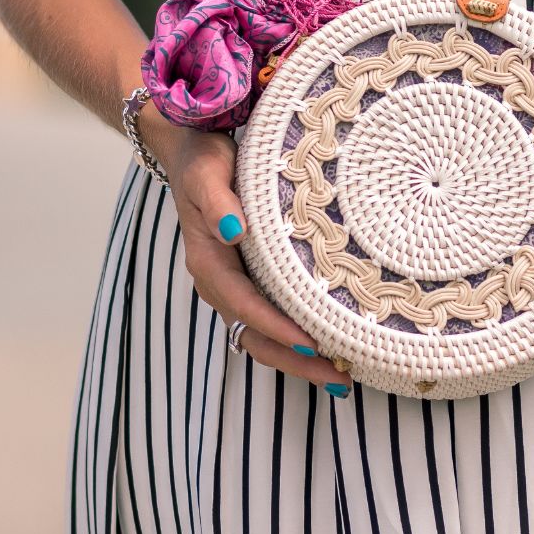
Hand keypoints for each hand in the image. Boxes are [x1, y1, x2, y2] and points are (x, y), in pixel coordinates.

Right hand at [139, 109, 353, 391]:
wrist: (191, 153)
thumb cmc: (204, 159)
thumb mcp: (206, 172)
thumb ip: (218, 201)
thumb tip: (234, 232)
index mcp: (208, 261)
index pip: (243, 304)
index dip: (275, 327)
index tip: (311, 344)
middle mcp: (219, 283)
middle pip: (254, 335)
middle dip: (294, 360)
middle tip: (340, 380)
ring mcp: (233, 287)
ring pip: (261, 337)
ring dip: (297, 359)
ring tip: (341, 377)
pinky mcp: (248, 284)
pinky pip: (268, 323)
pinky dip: (294, 341)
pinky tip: (328, 348)